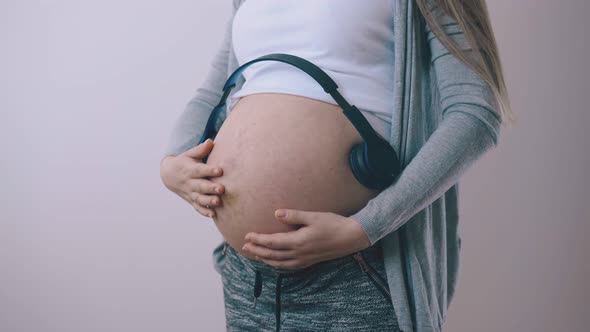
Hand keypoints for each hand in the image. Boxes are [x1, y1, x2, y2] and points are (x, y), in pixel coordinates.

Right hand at [159, 138, 224, 217]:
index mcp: (190, 170)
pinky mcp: (191, 200)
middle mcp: (189, 182)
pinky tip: (213, 214)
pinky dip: (204, 212)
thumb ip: (201, 149)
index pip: (200, 170)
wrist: (169, 174)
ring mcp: (189, 192)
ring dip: (208, 201)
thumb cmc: (185, 162)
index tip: (220, 170)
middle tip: (222, 189)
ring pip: (199, 198)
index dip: (210, 170)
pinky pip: (197, 207)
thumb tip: (211, 141)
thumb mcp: (190, 154)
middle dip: (210, 188)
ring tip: (218, 202)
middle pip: (200, 186)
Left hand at [241, 209, 370, 269]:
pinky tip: (274, 262)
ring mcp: (305, 259)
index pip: (273, 242)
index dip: (258, 240)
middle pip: (272, 255)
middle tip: (244, 246)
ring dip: (265, 259)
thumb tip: (276, 213)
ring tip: (254, 254)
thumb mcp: (313, 216)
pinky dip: (278, 265)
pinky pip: (289, 266)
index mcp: (298, 241)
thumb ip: (294, 215)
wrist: (351, 237)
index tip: (247, 235)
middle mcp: (299, 254)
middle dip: (257, 250)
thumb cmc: (333, 224)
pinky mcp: (310, 261)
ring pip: (279, 263)